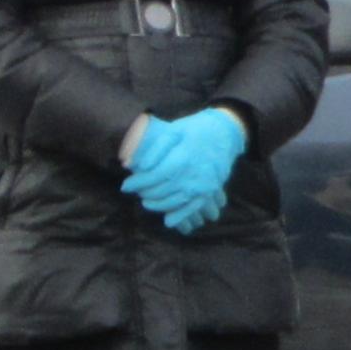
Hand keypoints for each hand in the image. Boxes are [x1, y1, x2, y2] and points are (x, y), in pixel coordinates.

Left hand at [125, 109, 244, 233]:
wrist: (226, 132)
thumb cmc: (196, 129)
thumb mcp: (174, 131)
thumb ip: (154, 149)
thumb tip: (131, 165)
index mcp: (181, 159)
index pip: (153, 177)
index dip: (137, 183)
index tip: (125, 186)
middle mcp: (191, 175)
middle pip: (161, 191)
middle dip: (145, 193)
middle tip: (136, 191)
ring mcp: (202, 185)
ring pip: (174, 202)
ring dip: (157, 204)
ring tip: (146, 201)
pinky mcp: (209, 190)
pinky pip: (193, 207)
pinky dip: (180, 216)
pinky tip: (168, 221)